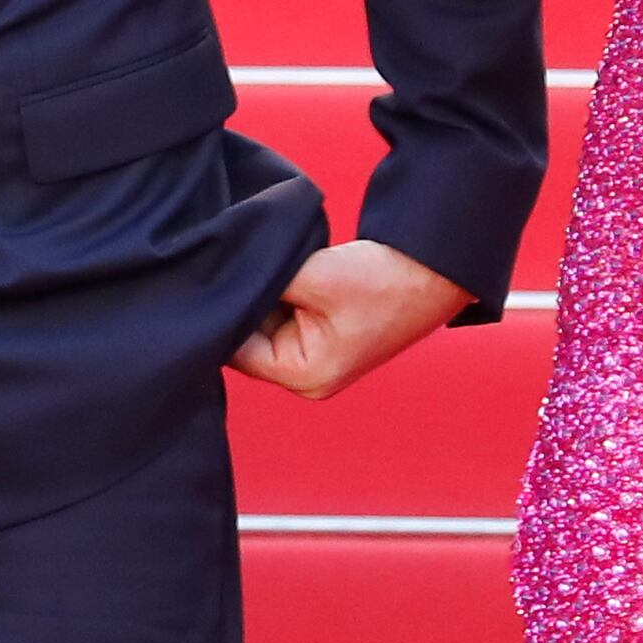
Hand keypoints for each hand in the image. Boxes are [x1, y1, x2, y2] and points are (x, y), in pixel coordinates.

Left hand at [230, 240, 471, 401]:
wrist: (434, 267)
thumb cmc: (382, 280)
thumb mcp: (310, 277)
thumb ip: (259, 283)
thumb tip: (222, 277)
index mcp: (305, 377)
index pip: (235, 351)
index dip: (220, 314)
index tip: (208, 281)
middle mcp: (307, 377)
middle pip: (247, 341)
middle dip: (242, 304)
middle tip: (230, 266)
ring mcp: (316, 357)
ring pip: (264, 324)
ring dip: (262, 296)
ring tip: (264, 265)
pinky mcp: (323, 335)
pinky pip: (283, 314)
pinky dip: (280, 293)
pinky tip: (281, 269)